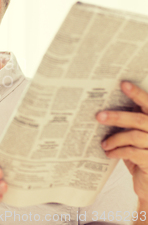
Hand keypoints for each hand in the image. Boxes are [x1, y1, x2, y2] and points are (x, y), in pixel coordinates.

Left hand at [96, 81, 147, 202]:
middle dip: (118, 117)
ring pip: (134, 136)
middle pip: (140, 119)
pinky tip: (109, 153)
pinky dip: (117, 151)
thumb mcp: (135, 136)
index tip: (123, 84)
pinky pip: (132, 152)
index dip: (137, 93)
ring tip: (103, 143)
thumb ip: (129, 123)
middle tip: (98, 116)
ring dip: (115, 138)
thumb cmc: (141, 154)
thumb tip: (103, 109)